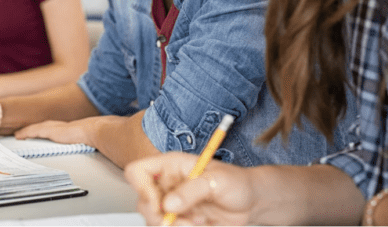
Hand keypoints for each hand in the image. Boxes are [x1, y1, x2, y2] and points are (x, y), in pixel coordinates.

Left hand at [14, 119, 95, 145]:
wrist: (96, 130)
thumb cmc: (97, 136)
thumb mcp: (90, 141)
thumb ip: (88, 144)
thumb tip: (95, 150)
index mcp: (70, 129)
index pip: (55, 129)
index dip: (47, 131)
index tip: (41, 134)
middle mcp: (61, 126)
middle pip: (44, 127)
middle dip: (35, 130)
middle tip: (25, 133)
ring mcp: (56, 127)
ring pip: (37, 128)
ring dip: (27, 131)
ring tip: (19, 135)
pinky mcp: (51, 131)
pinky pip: (34, 131)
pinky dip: (26, 133)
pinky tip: (18, 136)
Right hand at [124, 152, 254, 225]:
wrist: (250, 202)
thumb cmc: (235, 182)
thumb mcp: (217, 181)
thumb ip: (192, 190)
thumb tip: (169, 204)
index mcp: (170, 166)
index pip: (137, 172)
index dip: (142, 188)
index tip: (160, 204)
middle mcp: (166, 185)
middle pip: (142, 202)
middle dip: (160, 216)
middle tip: (181, 218)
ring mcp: (171, 204)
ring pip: (153, 221)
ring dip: (175, 226)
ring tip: (197, 221)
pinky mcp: (179, 220)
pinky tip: (199, 224)